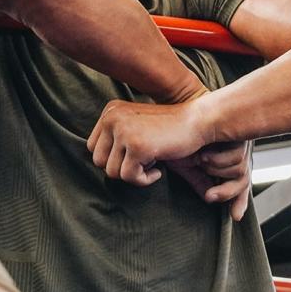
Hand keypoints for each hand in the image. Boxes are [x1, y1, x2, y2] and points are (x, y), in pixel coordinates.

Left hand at [86, 96, 211, 186]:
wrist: (197, 121)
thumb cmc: (168, 129)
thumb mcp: (135, 124)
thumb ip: (114, 137)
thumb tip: (96, 162)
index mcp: (110, 111)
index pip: (93, 148)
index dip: (113, 158)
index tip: (135, 155)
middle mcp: (112, 118)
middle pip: (99, 161)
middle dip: (121, 168)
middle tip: (144, 162)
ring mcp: (124, 131)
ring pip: (112, 172)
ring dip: (134, 174)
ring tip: (152, 162)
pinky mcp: (137, 146)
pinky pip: (129, 177)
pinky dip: (144, 180)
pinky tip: (158, 169)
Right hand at [167, 141, 252, 221]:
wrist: (176, 113)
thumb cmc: (175, 136)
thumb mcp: (186, 164)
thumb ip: (199, 180)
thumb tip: (208, 197)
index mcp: (224, 160)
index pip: (238, 184)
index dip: (238, 200)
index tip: (235, 216)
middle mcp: (234, 153)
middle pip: (243, 182)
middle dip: (228, 193)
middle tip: (210, 196)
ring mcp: (239, 144)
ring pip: (240, 171)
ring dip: (218, 169)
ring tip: (202, 159)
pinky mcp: (240, 136)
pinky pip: (237, 159)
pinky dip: (219, 159)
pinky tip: (205, 152)